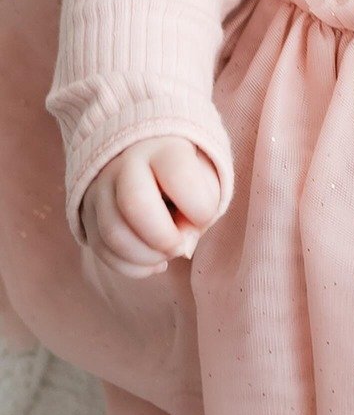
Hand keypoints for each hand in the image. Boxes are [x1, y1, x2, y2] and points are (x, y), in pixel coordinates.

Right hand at [81, 138, 222, 279]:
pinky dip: (130, 266)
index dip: (199, 207)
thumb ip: (203, 207)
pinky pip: (101, 250)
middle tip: (179, 246)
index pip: (178, 176)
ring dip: (146, 257)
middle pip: (135, 205)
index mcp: (163, 148)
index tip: (204, 216)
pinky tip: (152, 263)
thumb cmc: (185, 174)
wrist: (148, 159)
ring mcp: (99, 189)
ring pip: (113, 234)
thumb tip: (182, 247)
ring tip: (167, 255)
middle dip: (163, 238)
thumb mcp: (206, 179)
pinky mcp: (86, 215)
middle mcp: (124, 164)